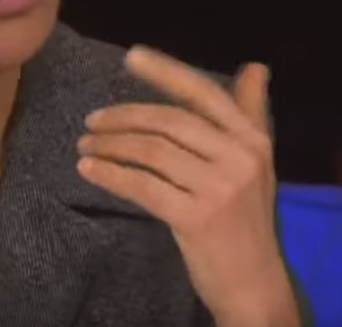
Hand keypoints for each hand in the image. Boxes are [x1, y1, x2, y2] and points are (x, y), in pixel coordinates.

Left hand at [76, 47, 298, 326]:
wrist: (254, 284)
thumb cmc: (246, 221)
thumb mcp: (255, 164)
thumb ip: (249, 114)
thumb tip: (254, 66)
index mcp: (253, 139)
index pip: (202, 93)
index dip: (165, 72)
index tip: (131, 57)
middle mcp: (241, 158)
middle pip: (168, 120)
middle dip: (123, 117)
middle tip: (91, 122)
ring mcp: (220, 188)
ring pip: (151, 151)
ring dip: (110, 145)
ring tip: (85, 146)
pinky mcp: (197, 218)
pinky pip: (142, 185)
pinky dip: (110, 175)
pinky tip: (89, 171)